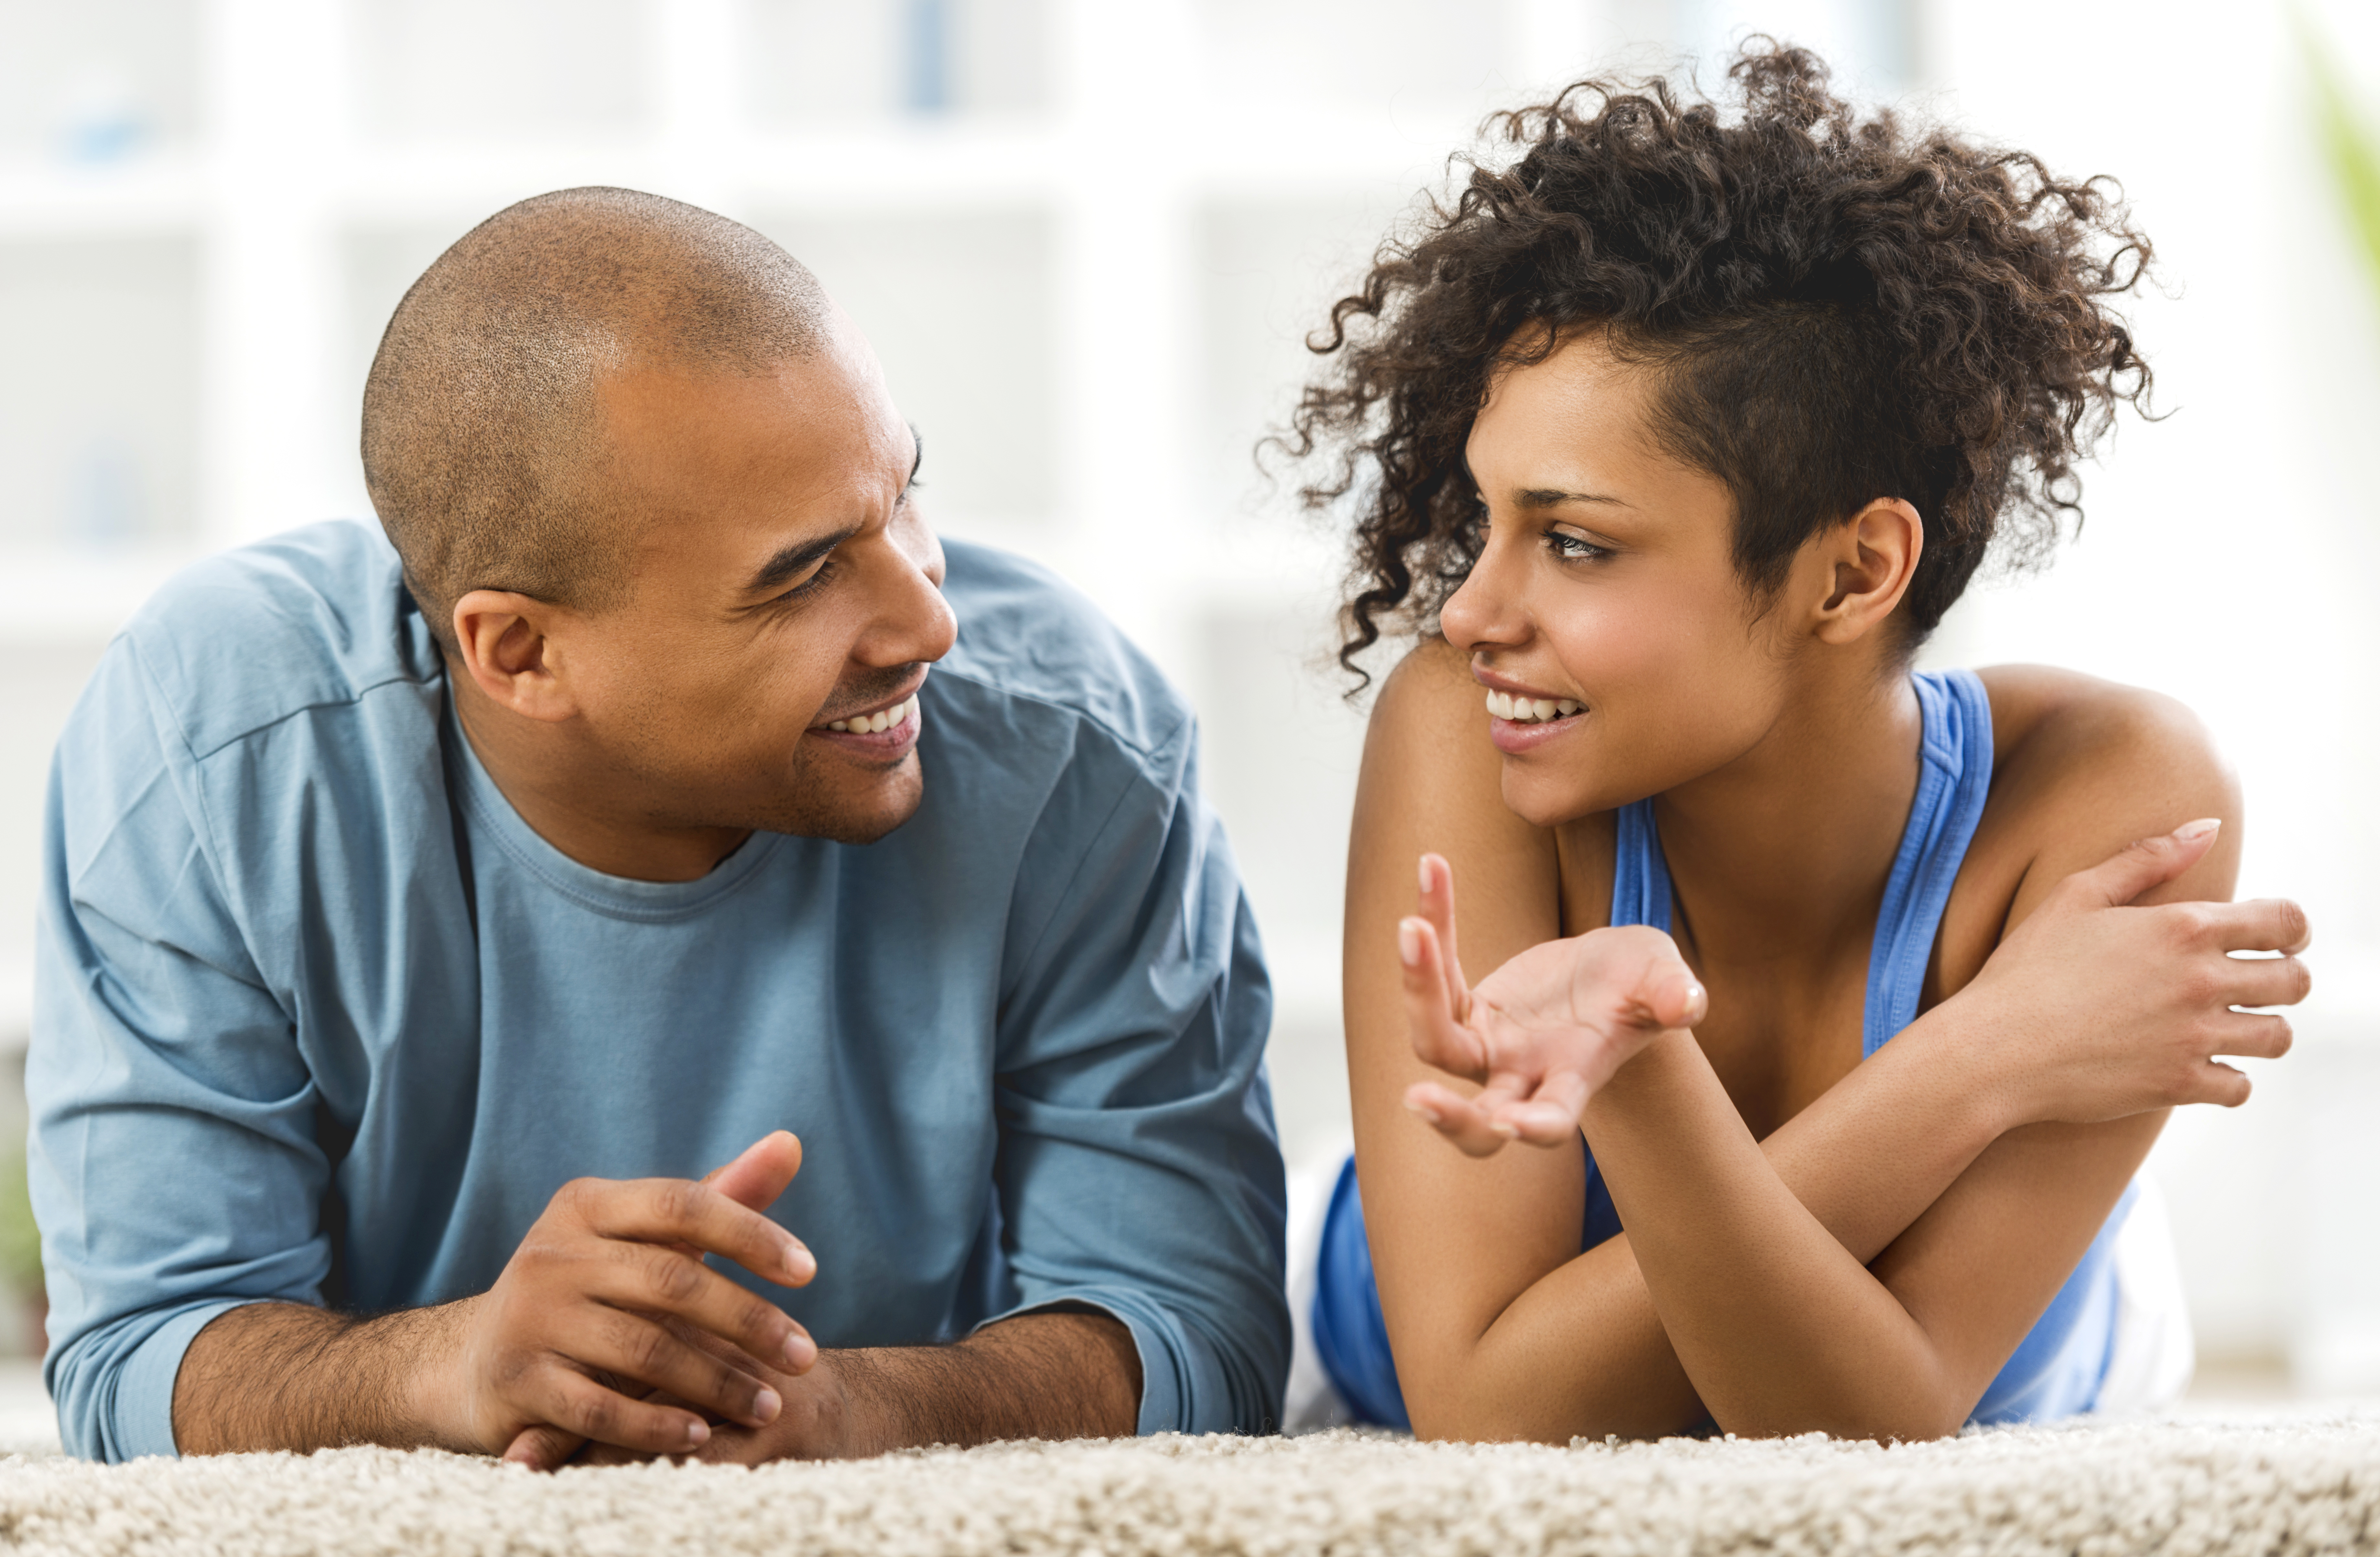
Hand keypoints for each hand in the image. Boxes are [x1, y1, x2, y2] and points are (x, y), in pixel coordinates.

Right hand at [425, 1131, 816, 1466]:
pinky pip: (599, 1410)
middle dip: (749, 1321)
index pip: (682, 1204)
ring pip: (644, 1352)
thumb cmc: (590, 1288)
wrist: (474, 1359)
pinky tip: (700, 1435)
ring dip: (717, 1383)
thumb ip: (719, 1195)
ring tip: (768, 1406)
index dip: (750, 1234)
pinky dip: (654, 1427)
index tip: (809, 1271)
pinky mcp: (516, 1384)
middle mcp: (552, 1254)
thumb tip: (791, 1142)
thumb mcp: (644, 1238)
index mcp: (586, 1205)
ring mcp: (529, 1319)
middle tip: (805, 1356)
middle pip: (672, 1282)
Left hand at [1400, 853, 1707, 1155]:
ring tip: (1412, 925)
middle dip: (1448, 1116)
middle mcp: (1523, 1074)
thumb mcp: (1665, 981)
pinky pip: (1437, 975)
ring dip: (1418, 988)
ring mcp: (1490, 1045)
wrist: (1615, 971)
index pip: (1553, 1119)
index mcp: (1574, 1078)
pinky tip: (1433, 867)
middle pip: (1476, 1123)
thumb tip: (1689, 1002)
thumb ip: (1673, 994)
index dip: (1533, 1129)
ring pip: (1436, 1042)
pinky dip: (1434, 924)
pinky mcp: (1469, 1008)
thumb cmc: (1646, 985)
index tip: (1509, 1124)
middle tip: (1414, 1097)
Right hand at [1956, 818, 2309, 1123]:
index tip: (2279, 939)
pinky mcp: (2180, 1084)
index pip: (2285, 922)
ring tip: (2233, 1026)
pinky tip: (2200, 1065)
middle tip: (2257, 983)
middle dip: (2285, 979)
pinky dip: (2228, 1078)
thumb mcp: (2076, 895)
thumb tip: (2206, 827)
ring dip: (2263, 1030)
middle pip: (2294, 982)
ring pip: (2277, 1037)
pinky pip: (2240, 1087)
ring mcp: (2194, 1037)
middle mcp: (2201, 981)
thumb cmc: (2027, 967)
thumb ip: (2146, 857)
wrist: (1995, 1048)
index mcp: (2182, 928)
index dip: (2293, 929)